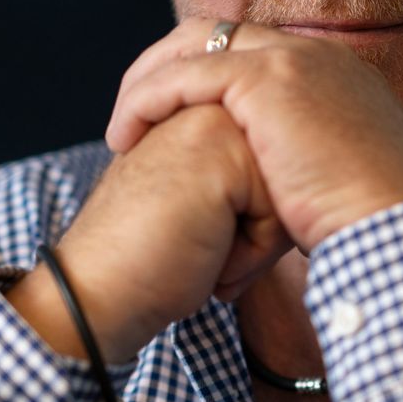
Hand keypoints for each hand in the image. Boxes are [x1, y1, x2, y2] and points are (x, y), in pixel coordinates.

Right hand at [7, 103, 290, 363]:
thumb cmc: (152, 260)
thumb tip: (304, 188)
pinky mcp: (223, 152)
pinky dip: (252, 254)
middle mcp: (210, 108)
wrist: (98, 293)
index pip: (273, 172)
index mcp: (201, 116)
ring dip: (254, 243)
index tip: (192, 238)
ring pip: (288, 194)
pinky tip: (209, 261)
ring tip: (202, 253)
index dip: (247, 225)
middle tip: (199, 247)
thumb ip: (243, 177)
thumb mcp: (206, 208)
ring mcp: (215, 122)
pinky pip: (280, 212)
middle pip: (285, 179)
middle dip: (256, 230)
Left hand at [106, 20, 402, 251]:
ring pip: (194, 44)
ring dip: (147, 81)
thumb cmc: (367, 225)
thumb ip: (303, 164)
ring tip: (122, 130)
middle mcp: (315, 53)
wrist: (395, 225)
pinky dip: (147, 99)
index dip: (201, 77)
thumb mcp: (333, 179)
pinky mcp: (268, 78)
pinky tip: (126, 135)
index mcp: (334, 72)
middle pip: (217, 33)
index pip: (250, 50)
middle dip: (165, 65)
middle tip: (133, 115)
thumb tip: (275, 195)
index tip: (169, 121)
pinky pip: (185, 74)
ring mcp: (293, 59)